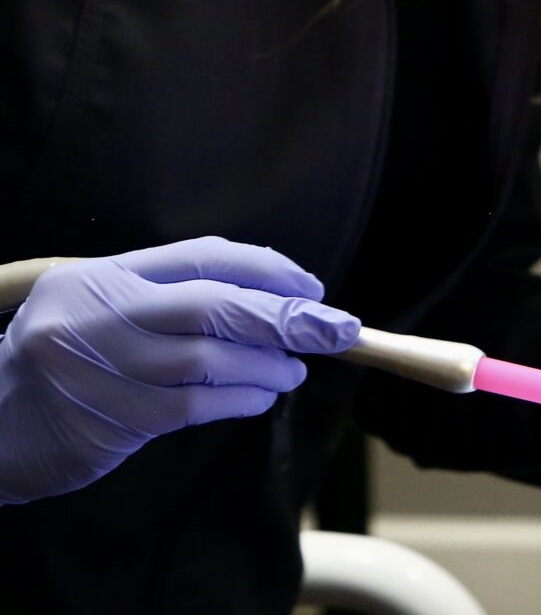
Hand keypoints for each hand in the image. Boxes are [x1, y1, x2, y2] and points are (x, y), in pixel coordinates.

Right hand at [0, 239, 356, 504]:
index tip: (312, 288)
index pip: (204, 256)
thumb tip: (275, 301)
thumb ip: (173, 297)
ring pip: (210, 359)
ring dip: (268, 365)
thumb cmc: (66, 360)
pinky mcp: (107, 421)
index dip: (269, 270)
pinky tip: (260, 398)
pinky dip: (240, 399)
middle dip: (285, 316)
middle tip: (336, 328)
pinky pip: (194, 406)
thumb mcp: (104, 309)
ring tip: (294, 370)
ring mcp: (99, 369)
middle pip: (213, 304)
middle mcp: (99, 315)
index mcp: (102, 276)